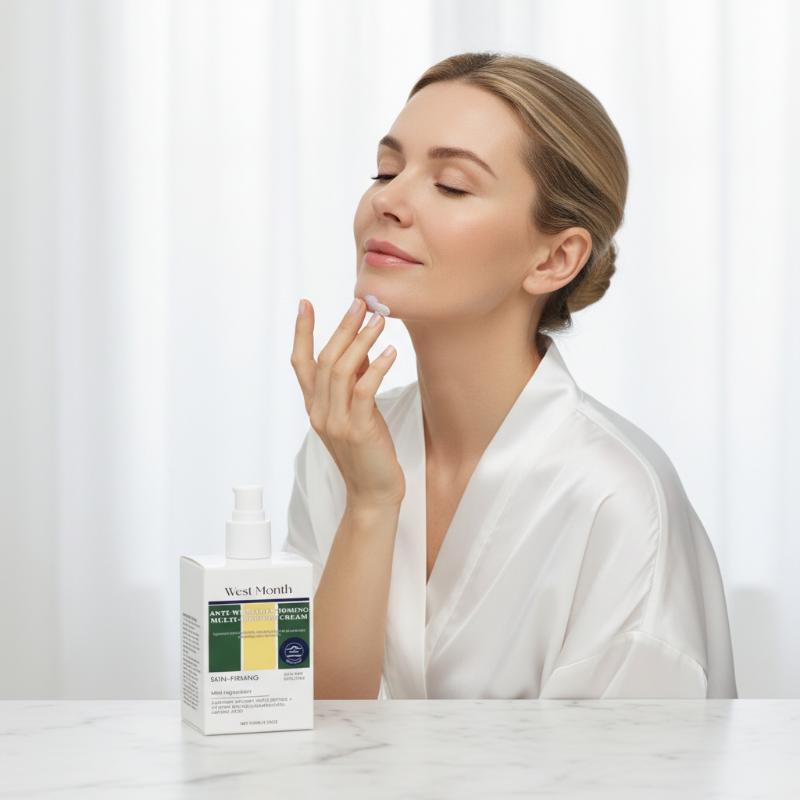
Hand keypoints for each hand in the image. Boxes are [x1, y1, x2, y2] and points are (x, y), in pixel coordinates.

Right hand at [291, 297, 405, 508]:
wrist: (372, 493)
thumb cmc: (368, 452)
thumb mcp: (355, 412)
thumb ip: (352, 382)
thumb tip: (361, 345)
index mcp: (315, 407)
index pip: (300, 363)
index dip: (302, 333)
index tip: (305, 304)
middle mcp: (319, 412)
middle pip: (324, 360)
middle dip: (341, 328)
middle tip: (359, 304)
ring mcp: (335, 422)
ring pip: (341, 371)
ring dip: (361, 342)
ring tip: (379, 321)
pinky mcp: (357, 431)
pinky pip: (363, 391)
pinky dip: (376, 368)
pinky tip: (391, 353)